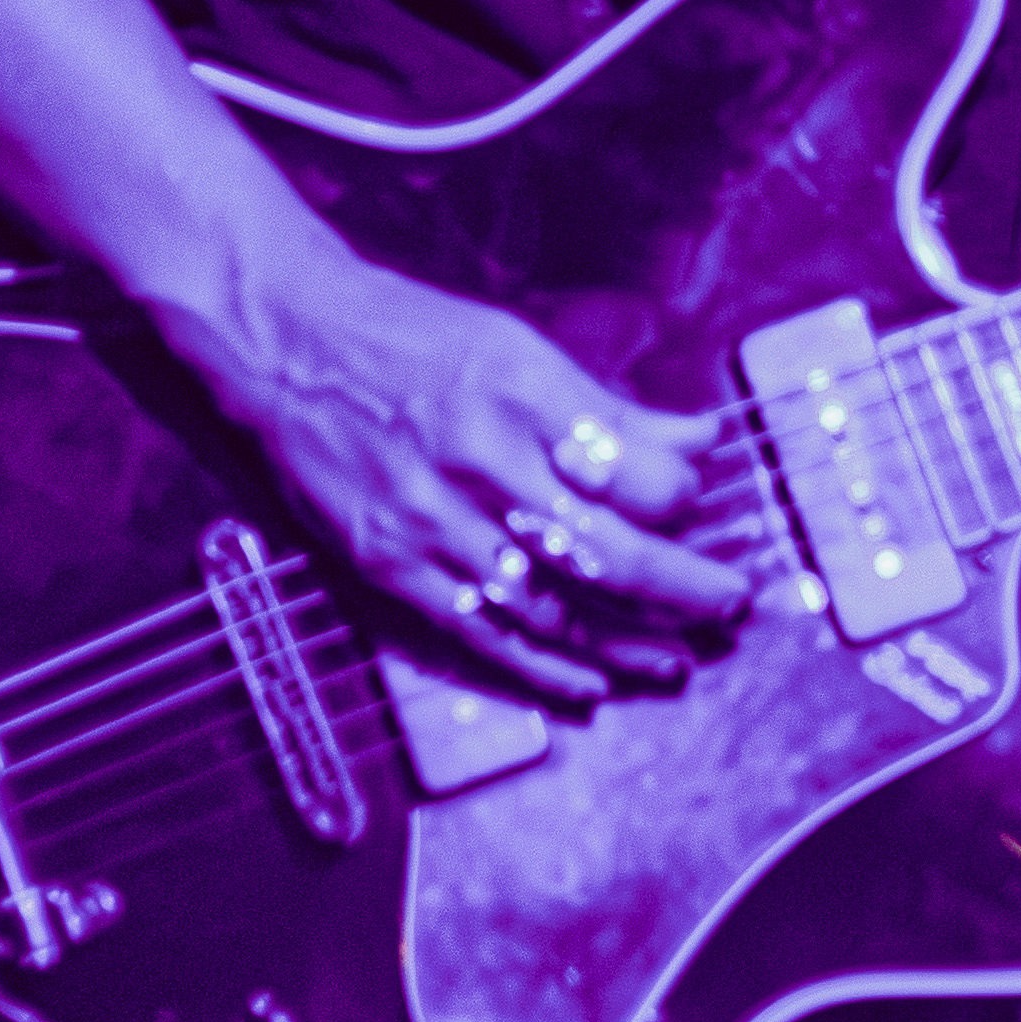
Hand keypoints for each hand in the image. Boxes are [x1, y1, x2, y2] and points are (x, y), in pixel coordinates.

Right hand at [161, 246, 754, 706]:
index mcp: (525, 396)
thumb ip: (611, 407)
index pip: (636, 474)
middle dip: (682, 590)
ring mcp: (432, 522)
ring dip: (624, 644)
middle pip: (606, 551)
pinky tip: (589, 684)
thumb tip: (702, 440)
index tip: (700, 507)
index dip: (683, 502)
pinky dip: (540, 667)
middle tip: (729, 605)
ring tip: (677, 661)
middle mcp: (483, 463)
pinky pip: (479, 634)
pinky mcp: (390, 566)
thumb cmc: (414, 337)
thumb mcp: (521, 348)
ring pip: (550, 606)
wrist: (291, 344)